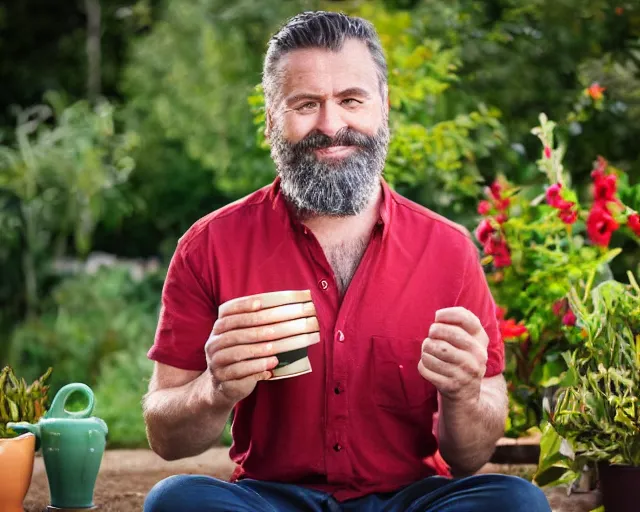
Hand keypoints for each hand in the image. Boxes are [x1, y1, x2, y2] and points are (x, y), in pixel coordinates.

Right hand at [205, 290, 319, 406]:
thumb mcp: (246, 337)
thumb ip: (258, 324)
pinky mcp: (222, 378)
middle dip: (259, 328)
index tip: (260, 303)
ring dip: (259, 349)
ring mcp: (216, 361)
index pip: (228, 312)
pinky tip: (273, 363)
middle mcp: (214, 342)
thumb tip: (285, 309)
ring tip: (276, 347)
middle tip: (278, 328)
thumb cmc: (242, 354)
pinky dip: (258, 366)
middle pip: (236, 332)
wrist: (225, 384)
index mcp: (219, 327)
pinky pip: (239, 371)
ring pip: (237, 352)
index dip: (243, 306)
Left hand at [418, 307, 488, 402]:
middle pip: (443, 333)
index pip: (465, 318)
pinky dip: (423, 365)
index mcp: (481, 340)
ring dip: (425, 349)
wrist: (467, 396)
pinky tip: (430, 367)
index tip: (437, 317)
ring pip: (431, 349)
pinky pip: (425, 367)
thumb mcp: (468, 341)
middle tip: (431, 337)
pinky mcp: (451, 386)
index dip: (446, 314)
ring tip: (429, 352)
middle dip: (432, 333)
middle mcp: (478, 356)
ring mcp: (465, 372)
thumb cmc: (462, 359)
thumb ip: (458, 324)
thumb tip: (438, 318)